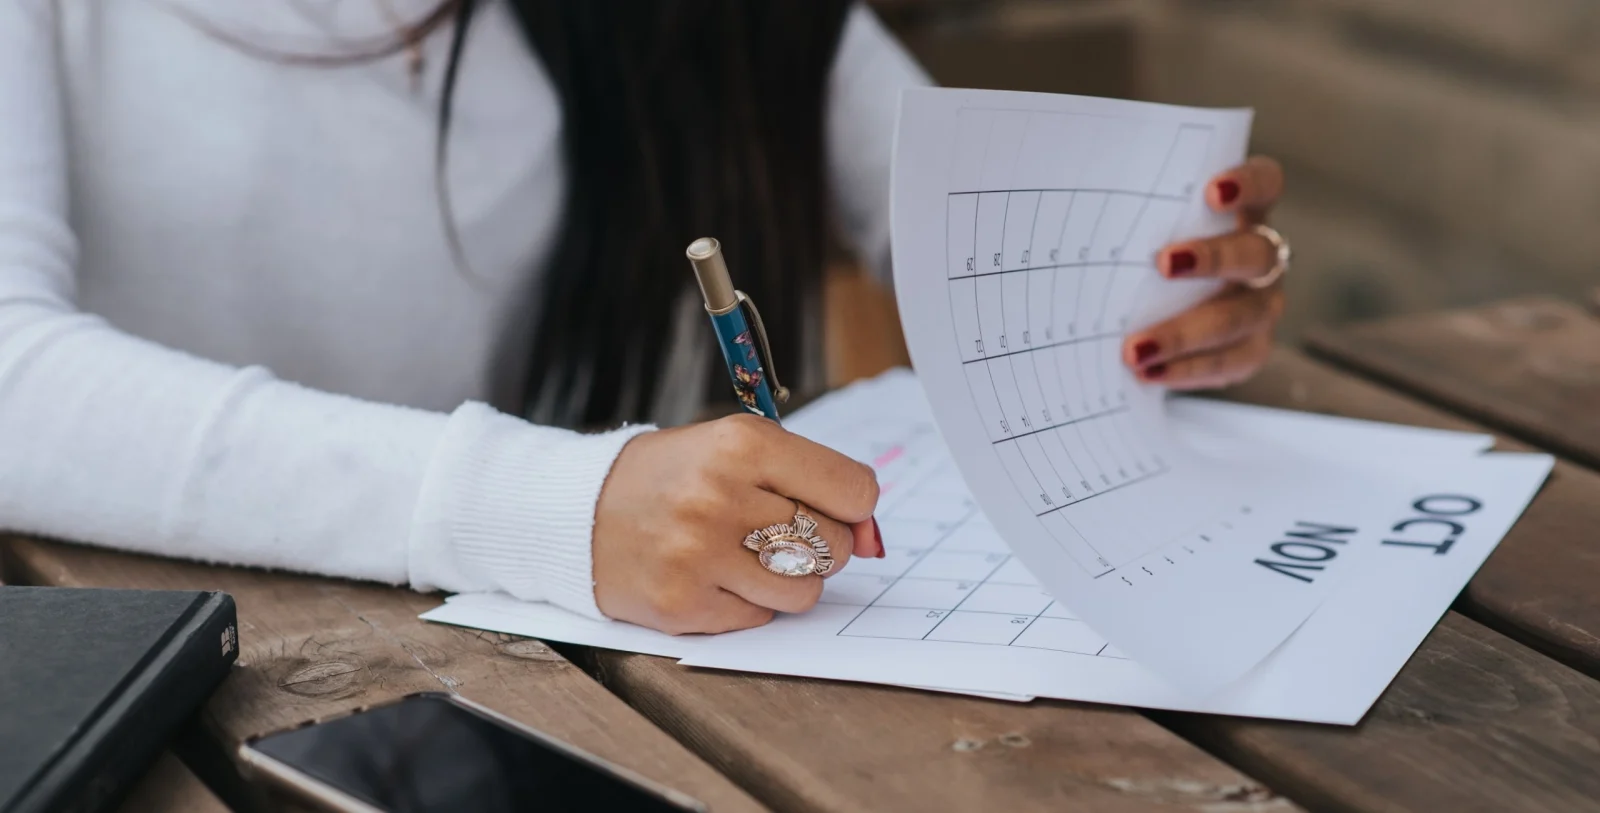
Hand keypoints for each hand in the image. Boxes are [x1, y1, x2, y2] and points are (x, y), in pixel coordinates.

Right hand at [592, 414, 880, 633]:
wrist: (577, 513)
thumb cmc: (672, 477)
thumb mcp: (736, 450)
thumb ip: (810, 480)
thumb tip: (874, 538)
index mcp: (742, 444)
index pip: (855, 490)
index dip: (852, 505)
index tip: (830, 506)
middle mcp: (721, 496)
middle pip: (834, 543)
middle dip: (821, 543)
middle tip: (777, 531)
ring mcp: (700, 554)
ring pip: (806, 591)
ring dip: (789, 581)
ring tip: (748, 557)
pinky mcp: (683, 604)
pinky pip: (760, 618)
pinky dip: (749, 604)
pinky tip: (714, 577)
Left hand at [1122, 156, 1286, 388]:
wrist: (1156, 309)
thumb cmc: (1147, 253)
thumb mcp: (1141, 224)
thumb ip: (1128, 209)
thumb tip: (1064, 188)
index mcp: (1244, 213)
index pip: (1265, 185)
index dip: (1247, 184)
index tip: (1212, 192)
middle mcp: (1263, 257)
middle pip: (1256, 253)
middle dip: (1212, 259)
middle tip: (1163, 263)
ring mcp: (1261, 305)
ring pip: (1240, 318)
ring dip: (1186, 333)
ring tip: (1136, 349)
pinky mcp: (1250, 349)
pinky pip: (1227, 364)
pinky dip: (1186, 370)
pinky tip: (1148, 373)